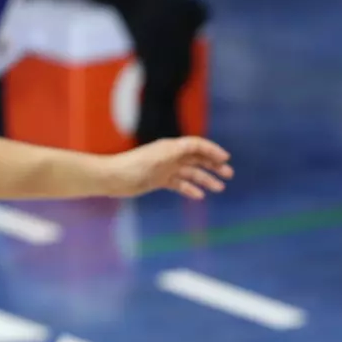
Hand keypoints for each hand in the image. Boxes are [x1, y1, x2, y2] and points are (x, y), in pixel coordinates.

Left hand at [103, 137, 233, 199]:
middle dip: (214, 165)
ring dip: (206, 179)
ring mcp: (166, 169)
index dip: (212, 150)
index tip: (225, 159)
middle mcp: (171, 156)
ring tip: (219, 188)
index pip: (197, 145)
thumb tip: (198, 146)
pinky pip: (180, 184)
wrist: (112, 178)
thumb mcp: (159, 157)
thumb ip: (179, 151)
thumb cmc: (134, 166)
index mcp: (171, 147)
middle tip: (229, 174)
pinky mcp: (160, 180)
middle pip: (198, 159)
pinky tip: (199, 196)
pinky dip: (190, 189)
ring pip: (191, 173)